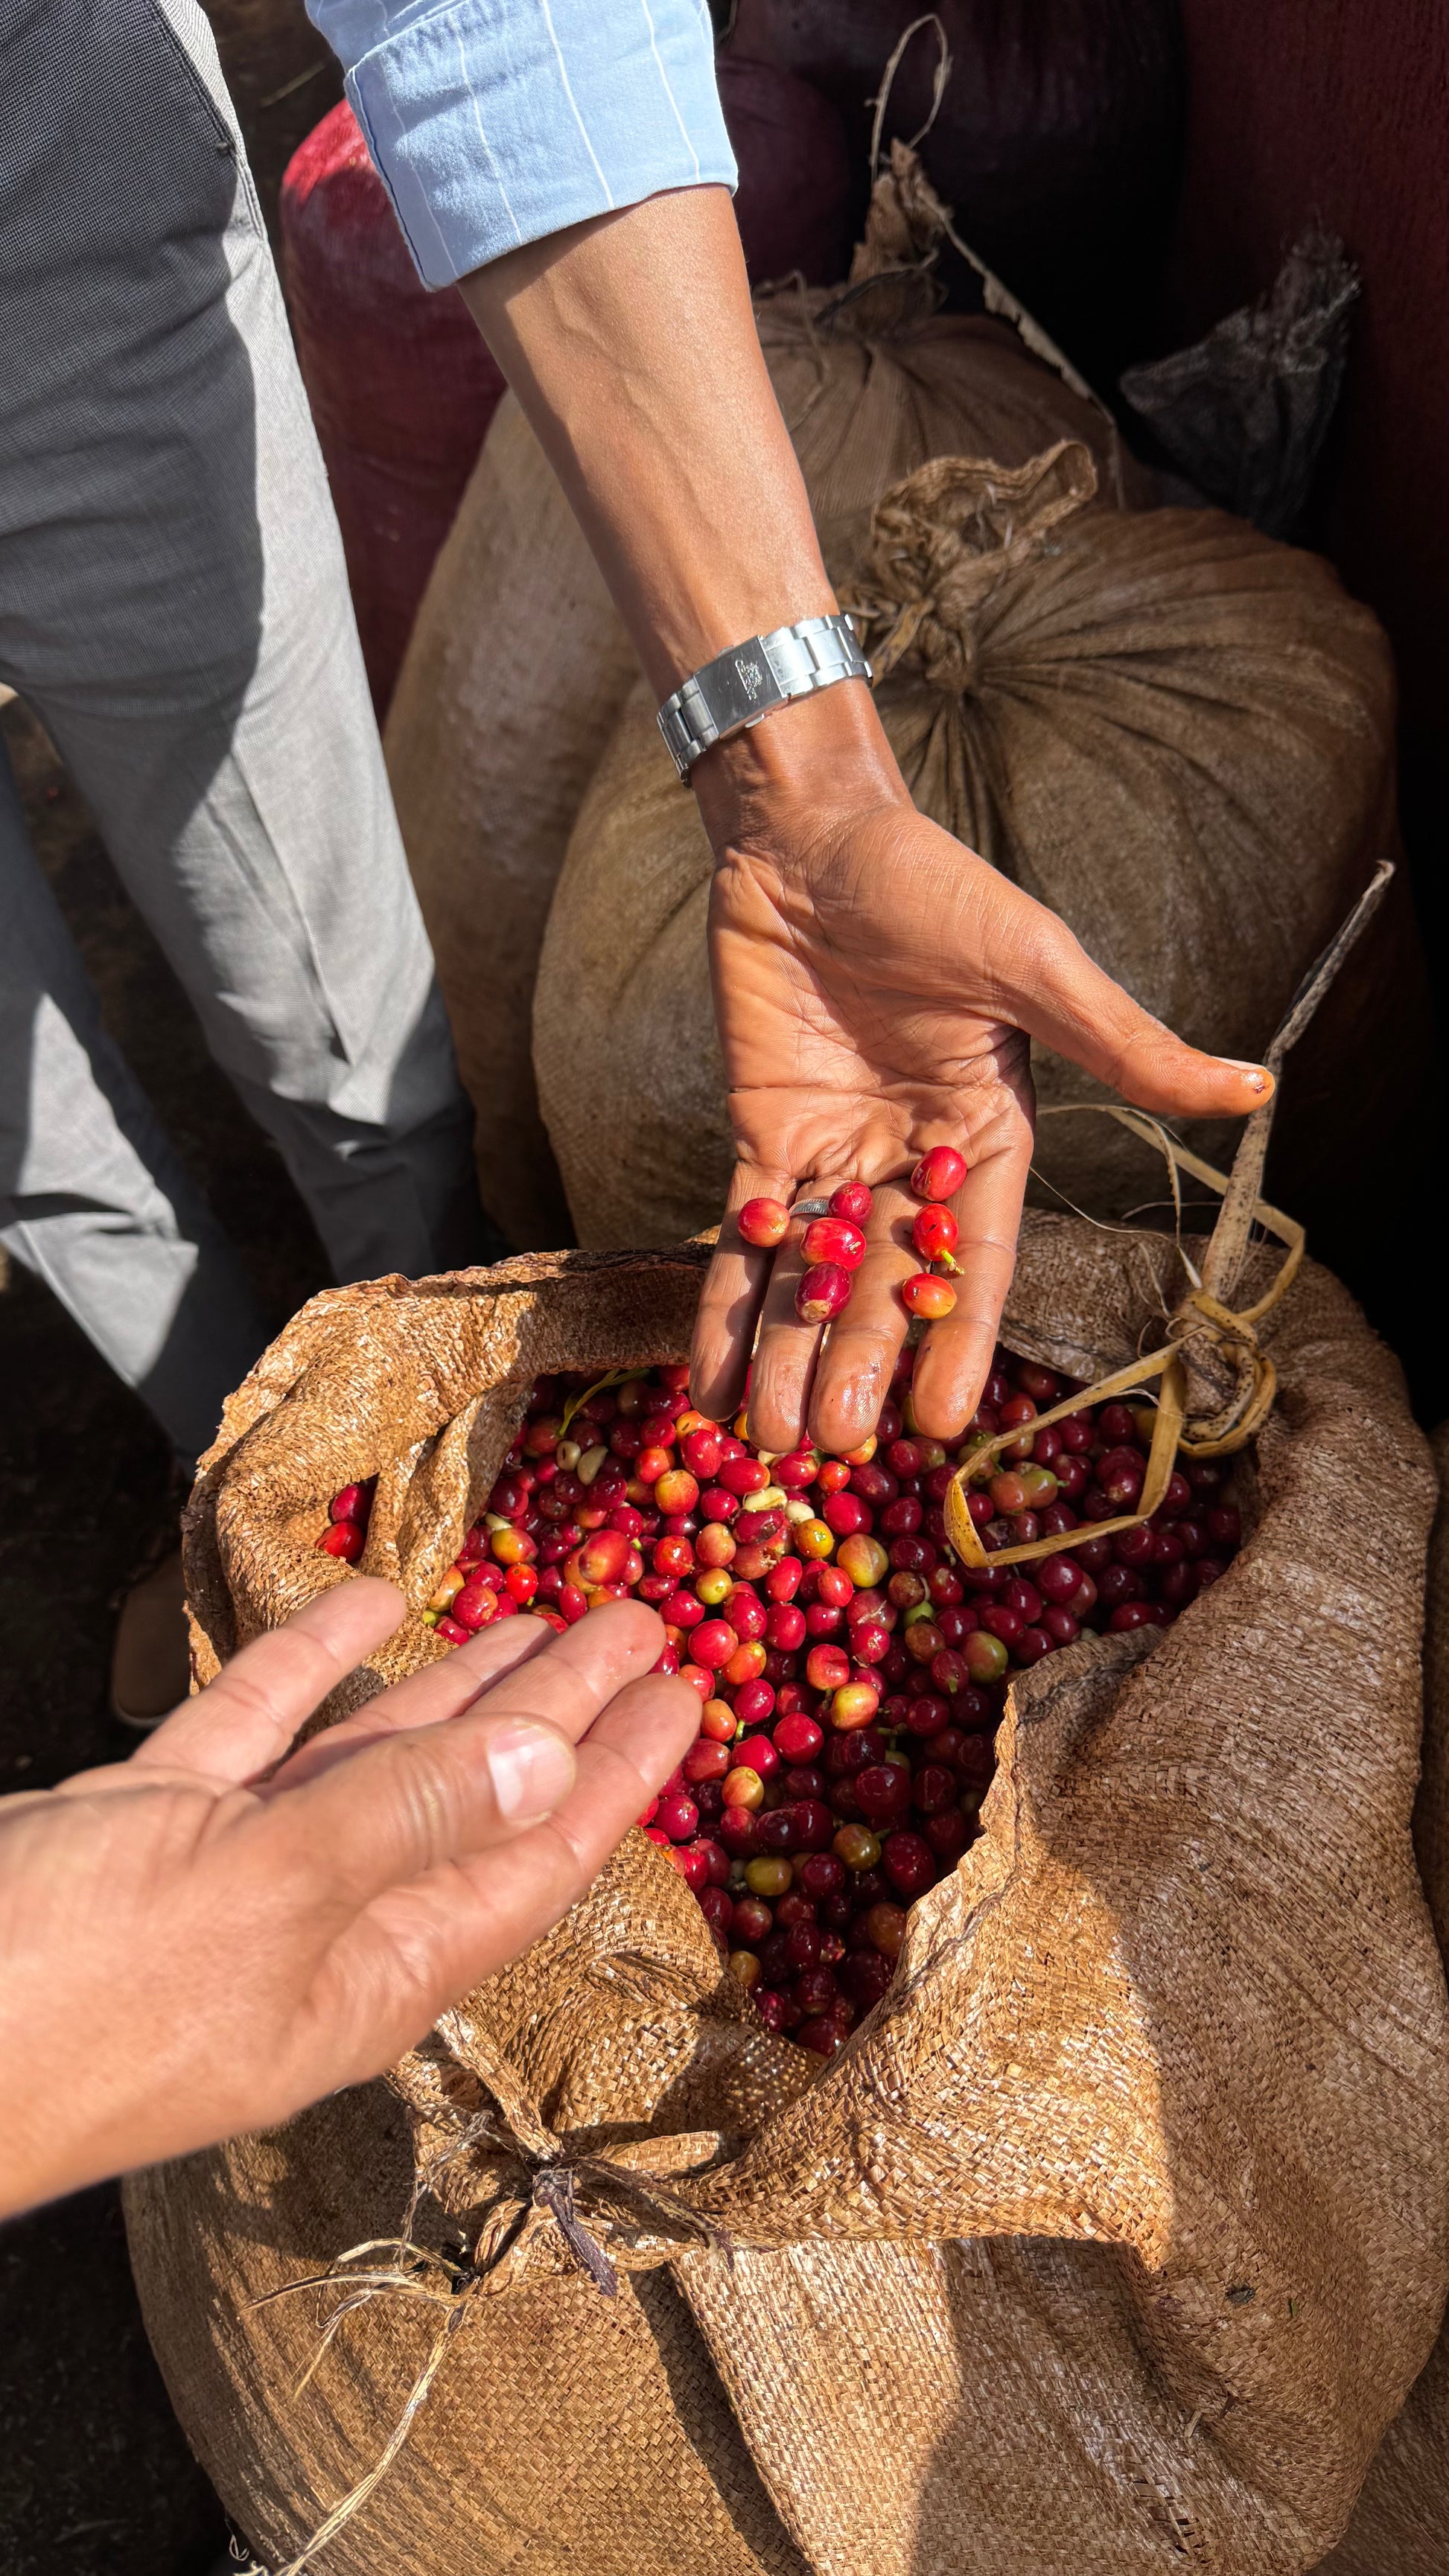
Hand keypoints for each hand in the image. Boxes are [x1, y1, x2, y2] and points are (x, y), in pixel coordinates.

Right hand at [0, 1584, 695, 2218]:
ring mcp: (227, 1875)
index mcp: (364, 1973)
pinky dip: (310, 1664)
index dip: (618, 1774)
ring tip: (539, 1611)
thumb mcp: (247, 1899)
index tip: (694, 1693)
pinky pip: (255, 1730)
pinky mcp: (147, 1826)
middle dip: (561, 1713)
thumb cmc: (56, 1997)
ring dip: (453, 1685)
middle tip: (646, 1622)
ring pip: (369, 1758)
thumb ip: (398, 1823)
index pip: (530, 1857)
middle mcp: (315, 1926)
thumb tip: (551, 1760)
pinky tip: (365, 1599)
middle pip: (471, 1798)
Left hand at [689, 687, 1272, 1454]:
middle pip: (886, 1288)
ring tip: (767, 1441)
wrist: (813, 834)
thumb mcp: (1036, 965)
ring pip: (812, 1282)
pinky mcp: (763, 1142)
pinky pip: (744, 1242)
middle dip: (857, 1366)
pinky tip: (712, 1378)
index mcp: (988, 1138)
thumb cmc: (935, 886)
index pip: (979, 1262)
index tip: (939, 1425)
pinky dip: (727, 1307)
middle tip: (831, 1447)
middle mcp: (914, 1164)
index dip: (958, 1342)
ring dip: (789, 1359)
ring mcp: (836, 1158)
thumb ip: (1125, 1043)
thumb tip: (1255, 1087)